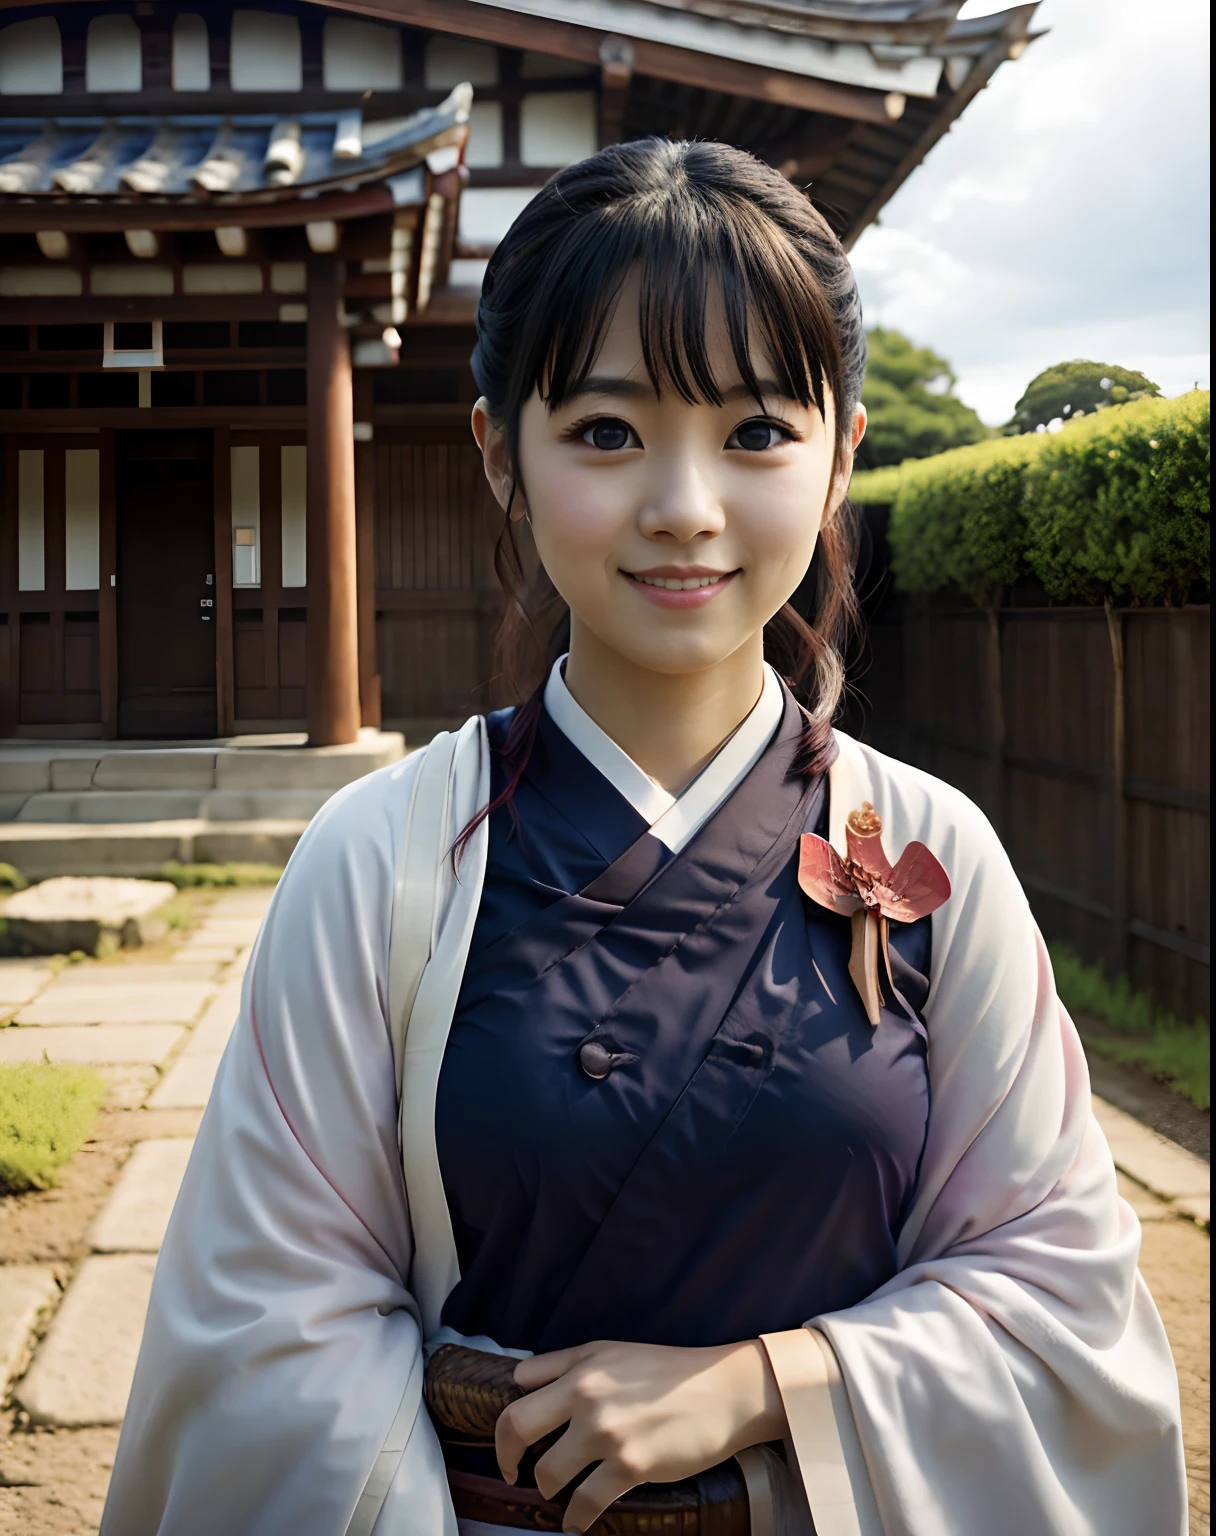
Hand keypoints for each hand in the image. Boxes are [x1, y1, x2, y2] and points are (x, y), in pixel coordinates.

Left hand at [495, 1338, 786, 1532]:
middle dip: (508, 1458)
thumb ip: (564, 1363)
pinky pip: (584, 1504)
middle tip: (513, 1473)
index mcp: (581, 1369)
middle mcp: (587, 1398)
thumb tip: (520, 1379)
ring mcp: (608, 1433)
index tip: (511, 1443)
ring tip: (558, 1493)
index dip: (508, 1422)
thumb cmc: (667, 1370)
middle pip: (518, 1430)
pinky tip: (577, 1522)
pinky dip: (575, 1520)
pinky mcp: (631, 1466)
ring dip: (548, 1490)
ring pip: (548, 1475)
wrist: (723, 1391)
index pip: (519, 1392)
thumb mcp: (611, 1351)